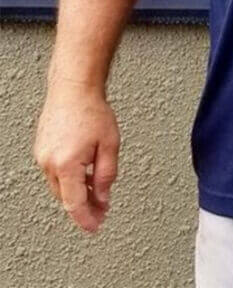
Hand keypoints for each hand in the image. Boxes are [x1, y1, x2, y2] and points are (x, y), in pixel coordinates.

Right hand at [34, 80, 119, 232]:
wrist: (73, 87)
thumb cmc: (92, 110)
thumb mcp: (109, 144)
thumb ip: (107, 174)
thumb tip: (103, 197)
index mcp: (67, 164)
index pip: (75, 203)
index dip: (86, 219)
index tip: (96, 227)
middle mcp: (50, 162)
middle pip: (66, 197)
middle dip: (84, 206)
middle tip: (102, 209)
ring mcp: (42, 156)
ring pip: (59, 185)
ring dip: (76, 191)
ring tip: (96, 189)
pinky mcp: (41, 149)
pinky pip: (55, 172)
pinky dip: (69, 177)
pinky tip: (83, 173)